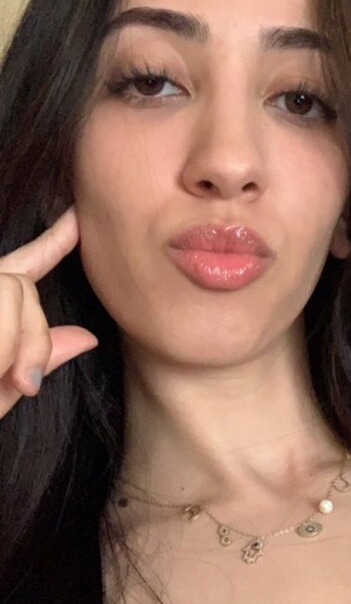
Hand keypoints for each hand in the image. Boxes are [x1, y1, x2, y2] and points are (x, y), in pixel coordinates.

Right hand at [0, 205, 97, 416]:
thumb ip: (34, 361)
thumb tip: (88, 337)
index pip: (22, 270)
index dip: (53, 242)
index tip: (78, 216)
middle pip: (20, 287)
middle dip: (35, 337)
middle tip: (25, 386)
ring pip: (8, 290)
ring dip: (11, 344)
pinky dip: (1, 348)